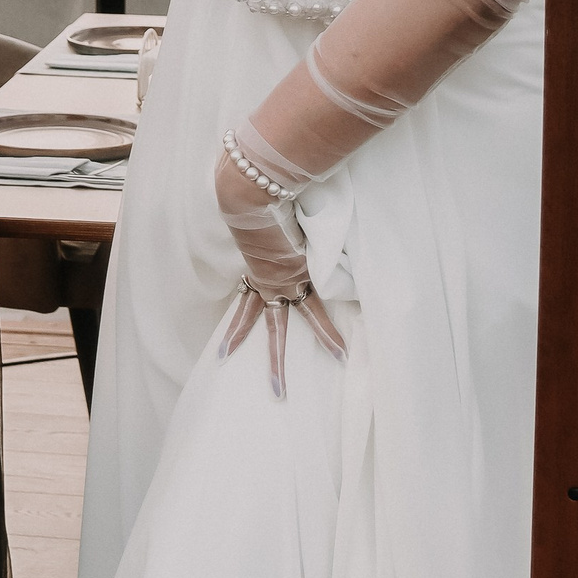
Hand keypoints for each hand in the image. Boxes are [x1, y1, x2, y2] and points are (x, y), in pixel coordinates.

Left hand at [214, 136, 346, 398]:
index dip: (245, 318)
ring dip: (276, 362)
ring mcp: (278, 283)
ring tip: (277, 393)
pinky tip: (341, 355)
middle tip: (246, 377)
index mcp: (256, 264)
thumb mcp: (259, 203)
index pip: (251, 296)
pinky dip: (327, 333)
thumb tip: (258, 184)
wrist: (251, 190)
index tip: (236, 337)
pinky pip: (313, 314)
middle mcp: (264, 278)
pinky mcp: (294, 281)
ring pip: (277, 330)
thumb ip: (265, 201)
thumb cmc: (254, 190)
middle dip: (248, 348)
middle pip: (255, 320)